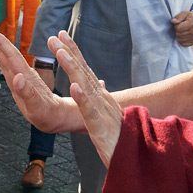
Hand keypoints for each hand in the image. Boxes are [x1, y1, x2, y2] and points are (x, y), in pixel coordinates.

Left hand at [0, 26, 78, 133]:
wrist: (53, 119)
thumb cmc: (46, 114)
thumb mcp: (37, 106)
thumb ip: (27, 93)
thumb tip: (18, 78)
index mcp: (19, 80)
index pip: (7, 58)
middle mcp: (17, 77)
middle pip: (3, 55)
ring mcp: (20, 77)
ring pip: (6, 58)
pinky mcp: (26, 78)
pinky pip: (13, 62)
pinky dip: (5, 53)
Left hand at [49, 31, 121, 166]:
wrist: (137, 157)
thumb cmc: (121, 137)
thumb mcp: (108, 113)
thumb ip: (102, 97)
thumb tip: (99, 83)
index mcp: (100, 96)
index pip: (84, 69)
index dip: (73, 51)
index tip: (61, 36)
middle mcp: (101, 99)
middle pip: (83, 71)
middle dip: (69, 52)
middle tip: (54, 36)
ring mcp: (101, 110)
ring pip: (85, 85)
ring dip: (72, 68)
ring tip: (60, 53)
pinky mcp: (100, 126)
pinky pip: (90, 110)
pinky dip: (82, 98)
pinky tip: (73, 87)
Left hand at [172, 10, 192, 46]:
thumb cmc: (191, 17)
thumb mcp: (185, 13)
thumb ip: (179, 17)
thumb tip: (173, 21)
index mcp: (192, 24)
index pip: (178, 29)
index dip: (176, 26)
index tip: (179, 24)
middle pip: (178, 34)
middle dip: (177, 31)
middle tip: (180, 27)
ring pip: (180, 40)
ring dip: (179, 36)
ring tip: (182, 31)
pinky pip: (184, 44)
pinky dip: (182, 40)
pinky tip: (184, 35)